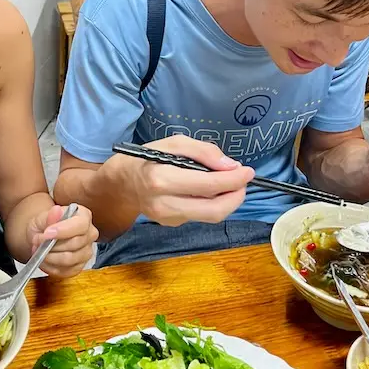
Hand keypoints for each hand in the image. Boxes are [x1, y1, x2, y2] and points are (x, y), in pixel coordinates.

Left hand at [27, 205, 98, 277]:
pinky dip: (50, 267)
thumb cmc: (45, 225)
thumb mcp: (42, 217)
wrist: (42, 236)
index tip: (47, 233)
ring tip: (38, 249)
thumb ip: (49, 216)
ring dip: (49, 256)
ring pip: (69, 259)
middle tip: (36, 240)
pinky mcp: (79, 267)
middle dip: (52, 244)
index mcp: (84, 216)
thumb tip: (56, 211)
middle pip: (75, 244)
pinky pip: (65, 271)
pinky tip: (43, 259)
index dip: (63, 231)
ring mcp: (86, 252)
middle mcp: (90, 234)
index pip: (81, 225)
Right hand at [102, 135, 254, 226]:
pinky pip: (200, 215)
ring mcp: (167, 219)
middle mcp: (165, 205)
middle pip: (214, 210)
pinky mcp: (171, 225)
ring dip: (227, 200)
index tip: (248, 171)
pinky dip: (212, 202)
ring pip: (210, 216)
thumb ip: (202, 151)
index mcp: (161, 180)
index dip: (233, 180)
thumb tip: (231, 166)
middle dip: (236, 196)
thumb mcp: (172, 143)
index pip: (208, 185)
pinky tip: (209, 190)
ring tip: (229, 183)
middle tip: (243, 180)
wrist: (120, 184)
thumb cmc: (146, 158)